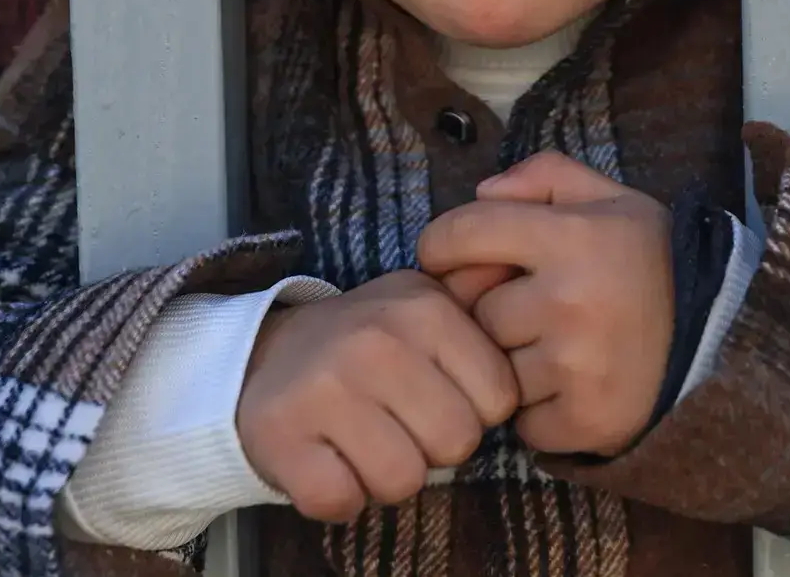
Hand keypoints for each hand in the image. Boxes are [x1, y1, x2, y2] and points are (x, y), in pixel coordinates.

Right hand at [237, 270, 518, 522]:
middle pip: (457, 443)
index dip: (476, 413)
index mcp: (425, 308)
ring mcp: (326, 387)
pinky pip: (341, 500)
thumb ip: (481, 306)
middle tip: (400, 425)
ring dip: (387, 477)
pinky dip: (340, 496)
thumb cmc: (369, 344)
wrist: (266, 355)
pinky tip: (331, 462)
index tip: (441, 398)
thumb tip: (524, 289)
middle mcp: (377, 341)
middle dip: (434, 448)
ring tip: (366, 444)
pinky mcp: (281, 435)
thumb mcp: (426, 306)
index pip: (500, 399)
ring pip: (403, 480)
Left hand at [419, 152, 673, 457]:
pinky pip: (520, 420)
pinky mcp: (582, 419)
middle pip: (474, 309)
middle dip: (490, 307)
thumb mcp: (613, 199)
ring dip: (513, 362)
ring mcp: (575, 365)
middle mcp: (570, 300)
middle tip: (525, 307)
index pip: (462, 234)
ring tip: (556, 349)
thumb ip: (546, 176)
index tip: (448, 256)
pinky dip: (537, 411)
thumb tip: (481, 192)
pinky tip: (571, 388)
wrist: (719, 339)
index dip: (443, 245)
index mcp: (574, 237)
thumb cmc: (653, 263)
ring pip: (494, 367)